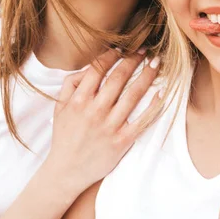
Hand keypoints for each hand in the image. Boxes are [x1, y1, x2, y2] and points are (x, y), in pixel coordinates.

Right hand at [44, 49, 160, 198]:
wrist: (67, 170)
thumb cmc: (64, 136)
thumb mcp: (59, 107)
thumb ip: (70, 84)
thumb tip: (89, 67)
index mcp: (79, 100)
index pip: (98, 70)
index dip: (112, 55)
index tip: (122, 48)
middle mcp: (95, 110)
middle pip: (118, 78)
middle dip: (133, 60)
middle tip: (144, 49)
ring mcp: (109, 126)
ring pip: (133, 95)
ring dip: (146, 76)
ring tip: (156, 63)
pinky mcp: (121, 141)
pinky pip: (141, 120)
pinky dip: (152, 106)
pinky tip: (160, 92)